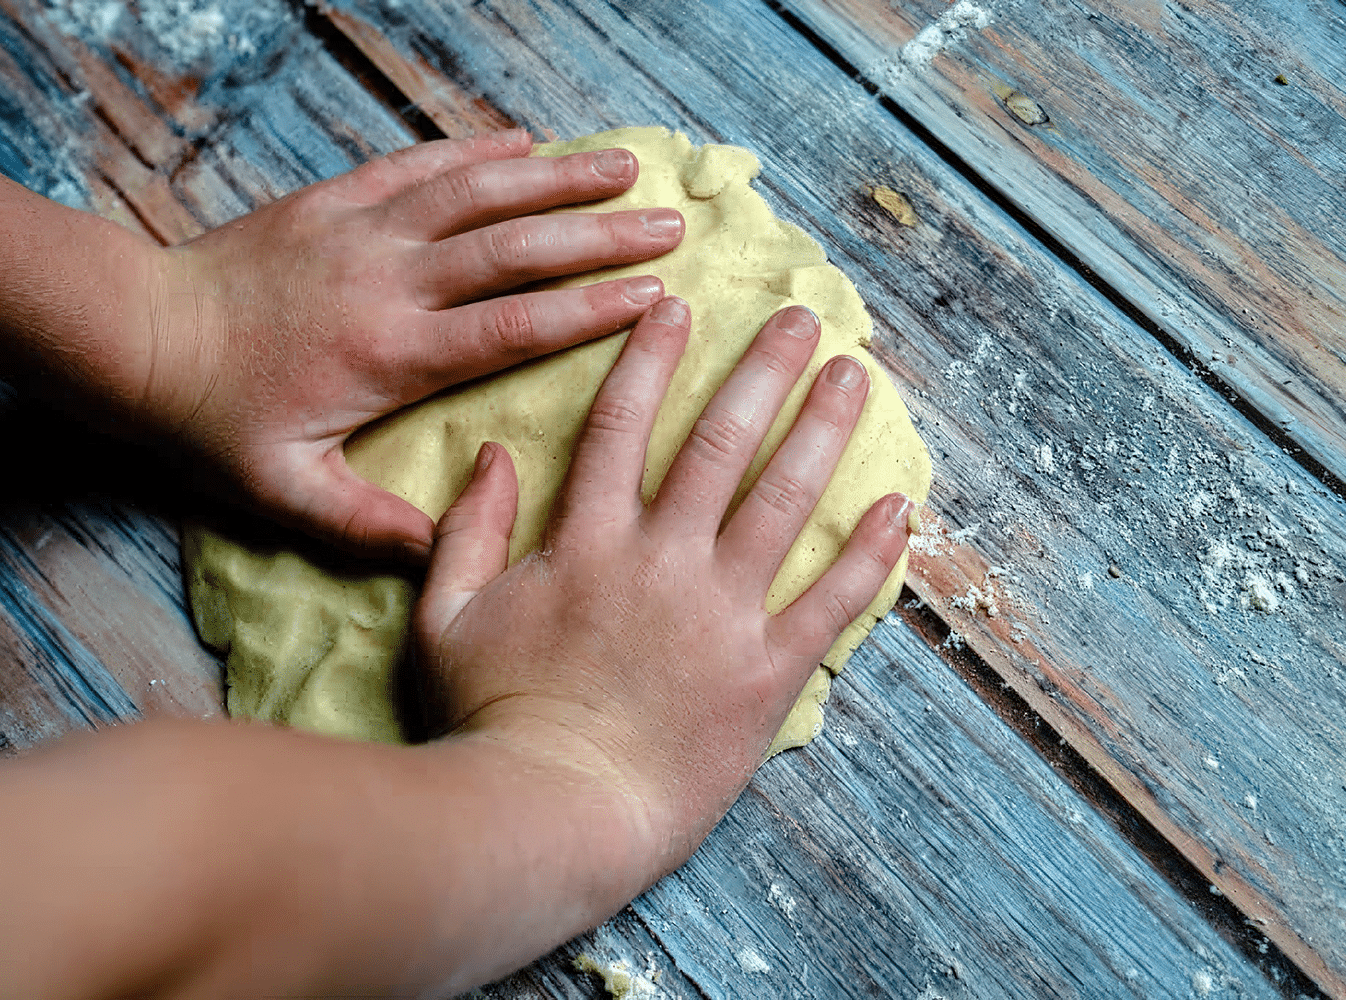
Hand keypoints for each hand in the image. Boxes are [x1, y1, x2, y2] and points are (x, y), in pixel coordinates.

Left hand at [149, 129, 683, 559]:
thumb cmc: (213, 420)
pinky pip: (417, 166)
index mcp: (393, 353)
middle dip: (599, 233)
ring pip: (477, 192)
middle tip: (669, 225)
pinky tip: (522, 140)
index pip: (513, 325)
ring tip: (624, 164)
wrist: (137, 336)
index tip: (653, 296)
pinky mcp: (335, 201)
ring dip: (555, 176)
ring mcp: (363, 230)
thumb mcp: (284, 491)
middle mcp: (391, 281)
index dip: (589, 310)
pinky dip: (474, 150)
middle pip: (514, 248)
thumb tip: (444, 551)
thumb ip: (367, 523)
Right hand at [412, 297, 910, 878]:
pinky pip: (831, 601)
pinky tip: (899, 506)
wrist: (554, 812)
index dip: (649, 359)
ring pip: (783, 501)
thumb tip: (491, 452)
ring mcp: (722, 614)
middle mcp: (663, 561)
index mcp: (588, 543)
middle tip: (802, 318)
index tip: (678, 307)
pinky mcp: (767, 671)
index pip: (621, 426)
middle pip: (719, 443)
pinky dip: (869, 553)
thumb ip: (467, 530)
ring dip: (821, 431)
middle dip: (762, 371)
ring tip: (854, 377)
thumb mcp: (445, 618)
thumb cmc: (493, 719)